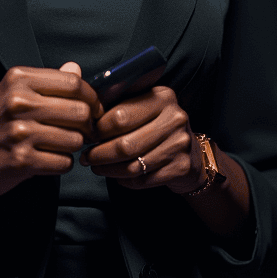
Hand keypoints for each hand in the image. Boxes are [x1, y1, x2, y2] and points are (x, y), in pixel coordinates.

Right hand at [0, 62, 102, 202]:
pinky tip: (48, 160)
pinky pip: (64, 162)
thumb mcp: (13, 94)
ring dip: (74, 147)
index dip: (91, 98)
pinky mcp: (21, 161)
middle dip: (87, 126)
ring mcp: (19, 132)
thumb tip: (76, 69)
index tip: (93, 109)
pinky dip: (62, 164)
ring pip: (75, 139)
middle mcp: (19, 101)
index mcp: (18, 79)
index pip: (73, 83)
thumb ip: (47, 82)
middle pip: (80, 111)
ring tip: (60, 146)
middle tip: (83, 133)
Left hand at [80, 85, 203, 191]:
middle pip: (125, 144)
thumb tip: (85, 108)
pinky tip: (116, 176)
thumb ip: (118, 102)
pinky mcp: (182, 168)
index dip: (98, 129)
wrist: (191, 154)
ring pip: (133, 165)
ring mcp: (180, 144)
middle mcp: (174, 118)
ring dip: (108, 169)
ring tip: (95, 167)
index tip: (87, 134)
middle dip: (99, 153)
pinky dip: (124, 180)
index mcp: (162, 96)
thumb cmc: (156, 125)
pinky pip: (143, 180)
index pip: (120, 115)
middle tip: (86, 157)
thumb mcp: (143, 105)